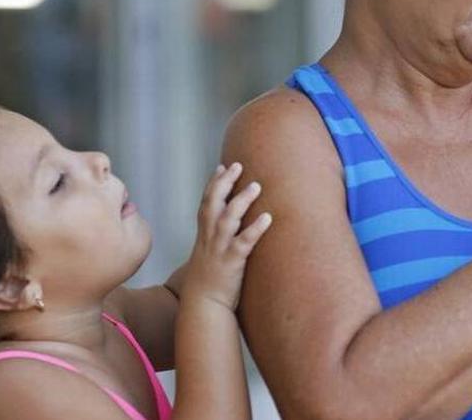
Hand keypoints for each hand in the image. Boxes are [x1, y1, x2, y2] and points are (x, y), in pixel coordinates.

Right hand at [181, 163, 272, 310]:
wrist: (203, 305)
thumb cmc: (208, 281)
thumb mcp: (207, 254)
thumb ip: (214, 239)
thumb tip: (225, 229)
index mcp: (204, 235)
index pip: (206, 202)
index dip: (213, 184)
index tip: (222, 167)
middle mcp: (209, 238)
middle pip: (214, 203)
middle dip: (225, 183)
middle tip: (238, 166)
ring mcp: (219, 248)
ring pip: (228, 218)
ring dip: (242, 201)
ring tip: (256, 186)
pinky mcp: (232, 262)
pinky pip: (244, 242)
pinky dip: (256, 228)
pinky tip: (268, 217)